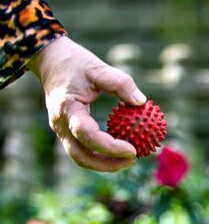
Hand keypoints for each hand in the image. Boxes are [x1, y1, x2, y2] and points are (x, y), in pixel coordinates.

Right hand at [29, 36, 146, 171]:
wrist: (50, 59)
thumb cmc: (75, 62)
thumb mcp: (98, 68)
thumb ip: (120, 83)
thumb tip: (142, 102)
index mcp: (66, 109)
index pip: (88, 136)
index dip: (111, 147)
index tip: (133, 150)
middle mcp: (60, 124)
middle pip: (81, 156)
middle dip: (108, 164)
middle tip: (134, 159)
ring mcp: (61, 129)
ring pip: (80, 157)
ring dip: (104, 163)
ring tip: (129, 159)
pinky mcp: (66, 130)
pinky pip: (83, 148)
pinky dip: (100, 154)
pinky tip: (120, 149)